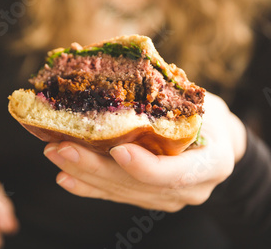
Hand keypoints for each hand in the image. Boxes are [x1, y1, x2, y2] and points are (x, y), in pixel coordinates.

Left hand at [44, 92, 245, 211]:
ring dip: (83, 173)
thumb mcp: (201, 102)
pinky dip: (88, 185)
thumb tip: (119, 71)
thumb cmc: (207, 114)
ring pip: (120, 192)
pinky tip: (65, 176)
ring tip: (54, 153)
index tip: (116, 150)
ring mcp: (168, 199)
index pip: (175, 173)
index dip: (144, 166)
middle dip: (95, 168)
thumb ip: (169, 101)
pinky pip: (115, 195)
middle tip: (61, 148)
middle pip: (137, 186)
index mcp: (212, 165)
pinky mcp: (148, 198)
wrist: (217, 142)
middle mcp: (191, 190)